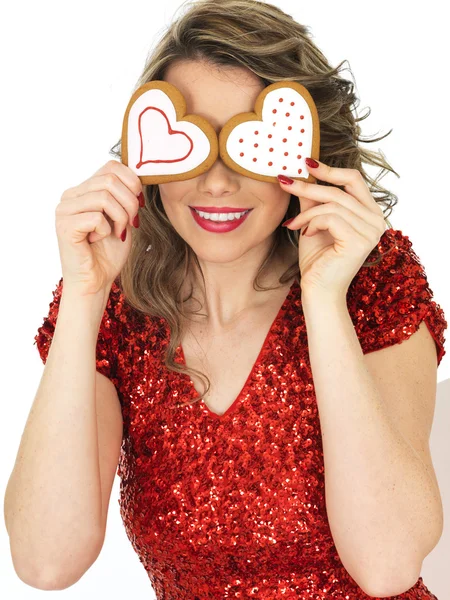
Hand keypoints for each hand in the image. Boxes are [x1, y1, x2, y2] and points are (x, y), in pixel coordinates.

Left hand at [278, 159, 386, 298]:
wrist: (317, 291)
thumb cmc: (317, 261)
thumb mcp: (313, 222)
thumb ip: (313, 199)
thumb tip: (303, 173)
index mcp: (370, 214)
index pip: (354, 180)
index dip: (330, 169)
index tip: (306, 163)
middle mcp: (377, 221)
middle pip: (341, 190)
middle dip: (309, 185)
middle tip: (284, 182)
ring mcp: (371, 232)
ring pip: (333, 204)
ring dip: (306, 212)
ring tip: (293, 224)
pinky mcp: (359, 241)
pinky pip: (331, 218)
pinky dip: (312, 222)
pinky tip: (305, 234)